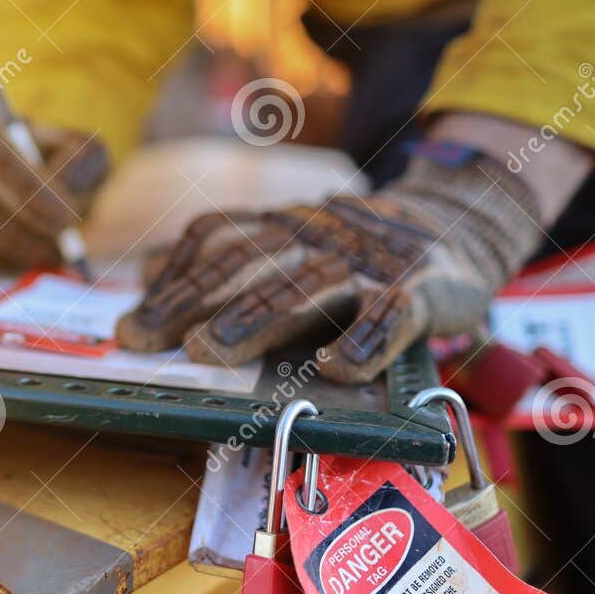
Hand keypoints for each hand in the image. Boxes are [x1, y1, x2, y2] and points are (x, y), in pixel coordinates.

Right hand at [0, 112, 108, 270]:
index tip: (66, 221)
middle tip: (57, 251)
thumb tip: (63, 198)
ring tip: (40, 255)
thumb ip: (81, 163)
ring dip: (5, 252)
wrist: (8, 189)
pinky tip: (8, 259)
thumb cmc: (52, 170)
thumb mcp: (79, 153)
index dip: (33, 194)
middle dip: (23, 233)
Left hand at [115, 148, 545, 382]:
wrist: (462, 224)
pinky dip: (366, 340)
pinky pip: (393, 314)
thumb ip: (231, 255)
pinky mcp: (423, 289)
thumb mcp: (294, 243)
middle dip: (195, 300)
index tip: (131, 326)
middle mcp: (320, 237)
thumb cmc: (359, 253)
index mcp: (284, 227)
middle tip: (149, 339)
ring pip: (309, 286)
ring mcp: (371, 262)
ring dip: (255, 317)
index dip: (174, 279)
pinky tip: (338, 369)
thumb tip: (152, 267)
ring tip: (210, 350)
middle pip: (250, 264)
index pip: (219, 240)